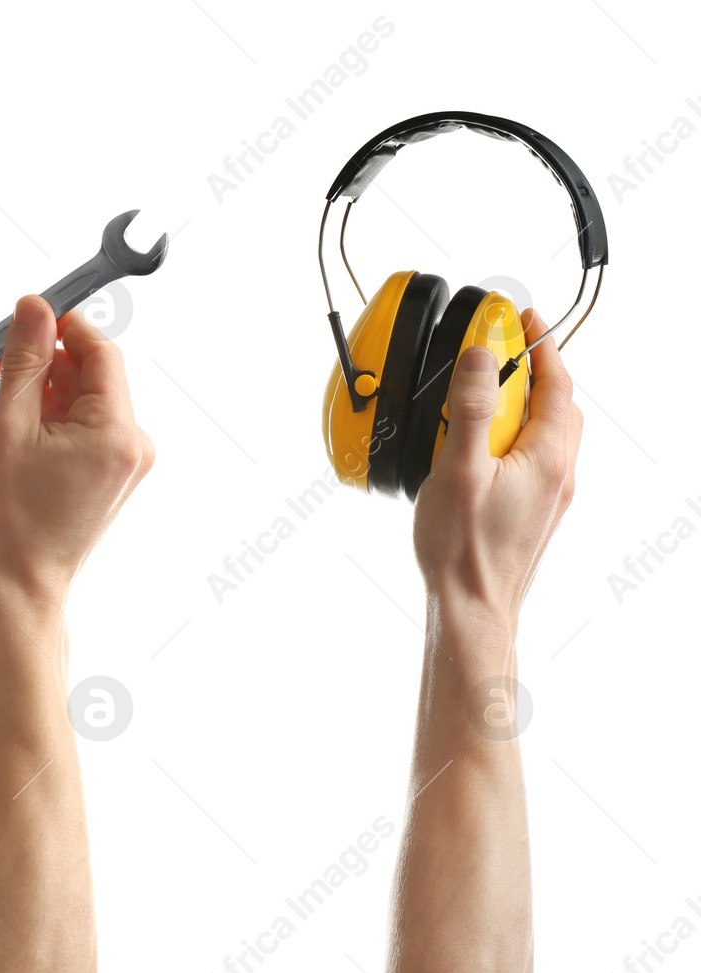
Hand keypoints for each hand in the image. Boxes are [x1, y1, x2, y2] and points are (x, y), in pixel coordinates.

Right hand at [0, 295, 154, 600]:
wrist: (18, 586)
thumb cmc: (9, 518)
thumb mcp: (7, 427)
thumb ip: (23, 361)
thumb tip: (33, 305)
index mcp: (118, 432)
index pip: (100, 351)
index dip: (61, 327)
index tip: (21, 319)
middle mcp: (134, 445)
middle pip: (90, 374)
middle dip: (42, 363)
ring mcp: (125, 463)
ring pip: (81, 400)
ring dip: (40, 393)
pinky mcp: (110, 476)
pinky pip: (82, 427)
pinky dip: (49, 421)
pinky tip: (16, 439)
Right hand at [414, 309, 582, 624]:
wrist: (473, 608)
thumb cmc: (464, 548)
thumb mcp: (459, 469)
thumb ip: (470, 408)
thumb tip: (480, 356)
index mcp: (549, 456)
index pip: (557, 383)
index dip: (541, 344)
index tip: (520, 318)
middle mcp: (559, 473)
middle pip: (557, 405)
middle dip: (532, 371)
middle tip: (496, 351)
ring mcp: (549, 495)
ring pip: (544, 433)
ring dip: (520, 406)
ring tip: (479, 395)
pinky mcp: (532, 511)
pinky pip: (531, 458)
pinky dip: (512, 437)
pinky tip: (477, 447)